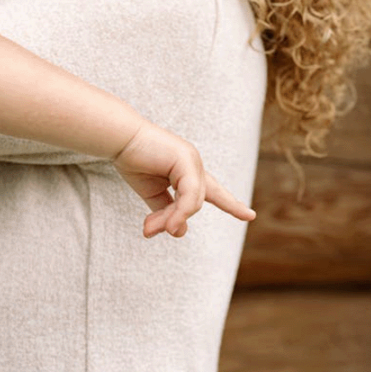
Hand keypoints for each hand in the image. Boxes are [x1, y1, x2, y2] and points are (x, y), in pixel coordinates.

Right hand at [112, 123, 255, 237]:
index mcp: (189, 171)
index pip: (213, 191)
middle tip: (149, 231)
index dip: (231, 204)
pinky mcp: (186, 159)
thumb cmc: (134, 160)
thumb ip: (166, 211)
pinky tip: (168, 222)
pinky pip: (190, 194)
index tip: (250, 215)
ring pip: (194, 201)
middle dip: (176, 218)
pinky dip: (179, 211)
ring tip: (149, 228)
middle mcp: (195, 164)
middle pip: (196, 202)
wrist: (120, 139)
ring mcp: (193, 160)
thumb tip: (179, 232)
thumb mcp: (151, 192)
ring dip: (172, 217)